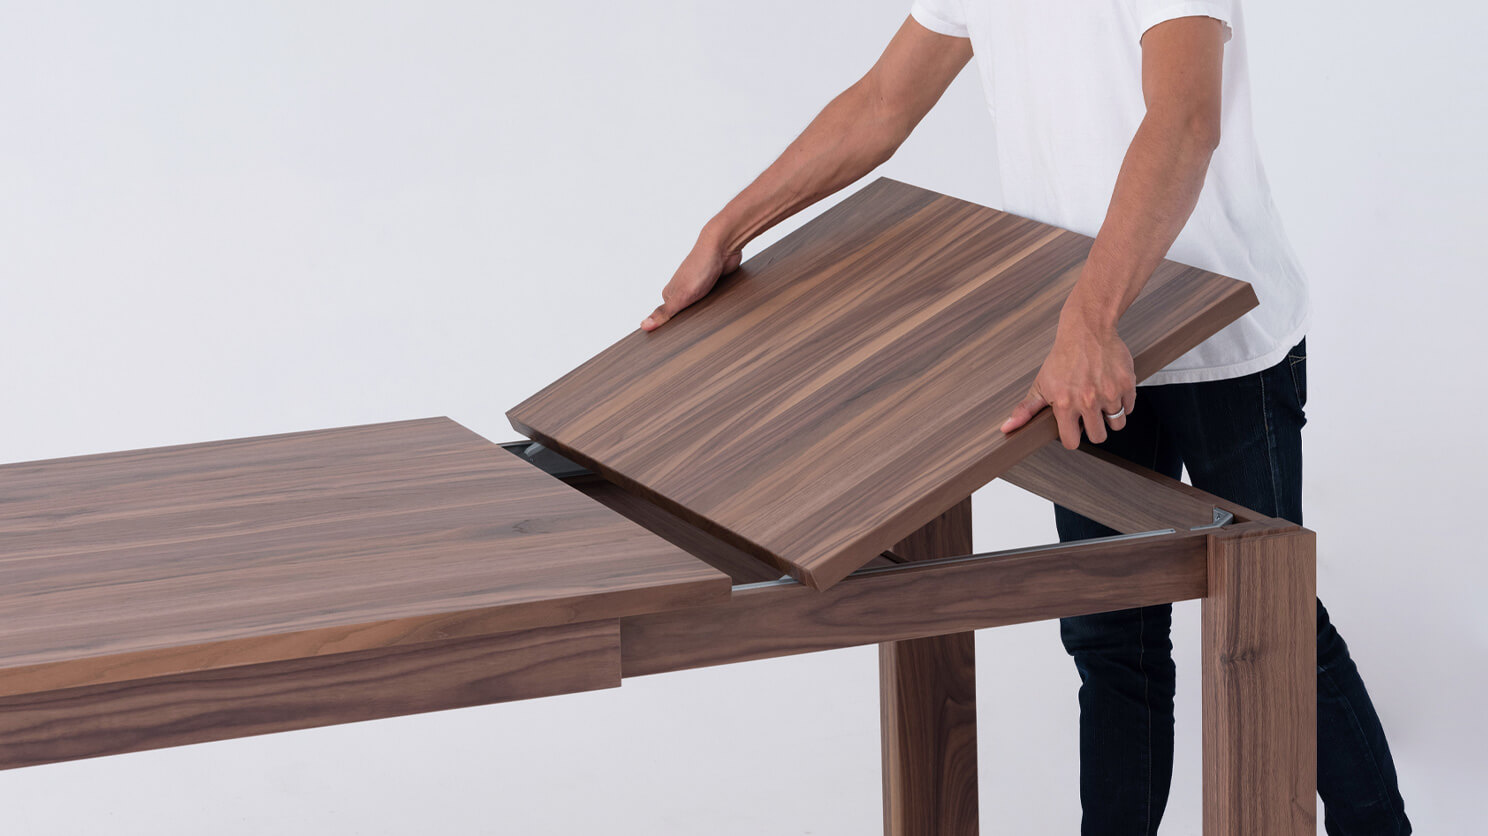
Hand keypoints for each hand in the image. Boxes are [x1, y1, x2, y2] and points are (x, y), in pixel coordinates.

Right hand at [640, 236, 742, 330]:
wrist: (722, 247)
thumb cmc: (700, 268)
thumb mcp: (681, 297)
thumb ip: (664, 313)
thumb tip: (643, 325)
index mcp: (670, 293)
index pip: (668, 319)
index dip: (674, 329)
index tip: (678, 340)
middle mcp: (682, 289)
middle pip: (685, 314)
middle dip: (691, 322)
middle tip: (698, 332)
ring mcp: (697, 286)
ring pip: (699, 307)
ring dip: (705, 313)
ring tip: (710, 321)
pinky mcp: (713, 284)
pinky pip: (713, 300)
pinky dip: (715, 305)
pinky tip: (719, 309)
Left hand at [999, 312, 1136, 448]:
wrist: (1087, 330)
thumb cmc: (1063, 358)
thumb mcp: (1041, 384)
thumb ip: (1026, 409)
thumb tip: (1007, 428)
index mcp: (1064, 404)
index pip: (1072, 442)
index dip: (1072, 436)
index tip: (1073, 427)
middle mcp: (1088, 401)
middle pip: (1098, 437)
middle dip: (1094, 429)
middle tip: (1088, 412)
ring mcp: (1109, 394)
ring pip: (1117, 424)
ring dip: (1109, 416)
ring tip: (1100, 400)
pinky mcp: (1126, 385)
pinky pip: (1129, 407)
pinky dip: (1122, 402)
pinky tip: (1110, 389)